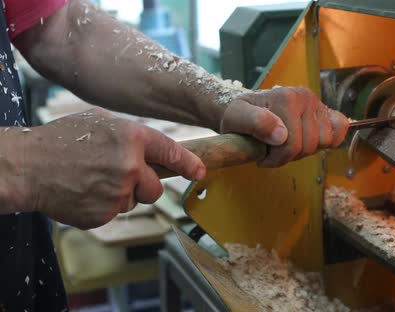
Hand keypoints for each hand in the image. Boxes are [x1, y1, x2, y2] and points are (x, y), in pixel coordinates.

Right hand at [22, 108, 203, 228]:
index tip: (200, 172)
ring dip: (120, 195)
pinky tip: (84, 192)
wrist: (27, 166)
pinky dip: (103, 206)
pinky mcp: (104, 214)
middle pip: (156, 188)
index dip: (189, 164)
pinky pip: (114, 213)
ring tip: (92, 180)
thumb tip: (156, 152)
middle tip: (117, 176)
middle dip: (143, 186)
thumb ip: (133, 137)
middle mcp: (131, 166)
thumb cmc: (62, 140)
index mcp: (133, 138)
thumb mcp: (102, 123)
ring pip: (134, 201)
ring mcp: (118, 193)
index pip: (172, 153)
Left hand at [220, 87, 348, 166]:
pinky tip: (309, 140)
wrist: (245, 109)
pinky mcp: (325, 111)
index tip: (262, 156)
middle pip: (310, 145)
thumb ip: (255, 123)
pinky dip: (328, 140)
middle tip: (273, 151)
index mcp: (286, 98)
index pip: (292, 144)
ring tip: (287, 145)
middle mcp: (305, 97)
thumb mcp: (236, 118)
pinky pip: (340, 128)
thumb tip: (281, 135)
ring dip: (305, 151)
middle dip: (290, 156)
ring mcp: (317, 104)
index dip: (276, 159)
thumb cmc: (239, 116)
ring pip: (325, 142)